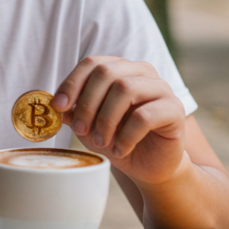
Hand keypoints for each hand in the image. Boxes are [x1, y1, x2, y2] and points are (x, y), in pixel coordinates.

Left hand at [52, 56, 186, 184]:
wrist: (150, 166)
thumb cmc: (118, 139)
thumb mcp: (90, 125)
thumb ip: (74, 112)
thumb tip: (53, 104)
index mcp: (120, 68)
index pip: (92, 63)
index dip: (72, 83)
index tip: (59, 107)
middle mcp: (142, 72)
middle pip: (107, 73)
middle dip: (87, 103)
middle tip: (80, 130)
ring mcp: (161, 88)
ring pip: (125, 89)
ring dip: (106, 119)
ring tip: (100, 141)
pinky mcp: (175, 110)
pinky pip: (145, 116)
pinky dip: (126, 135)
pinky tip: (120, 150)